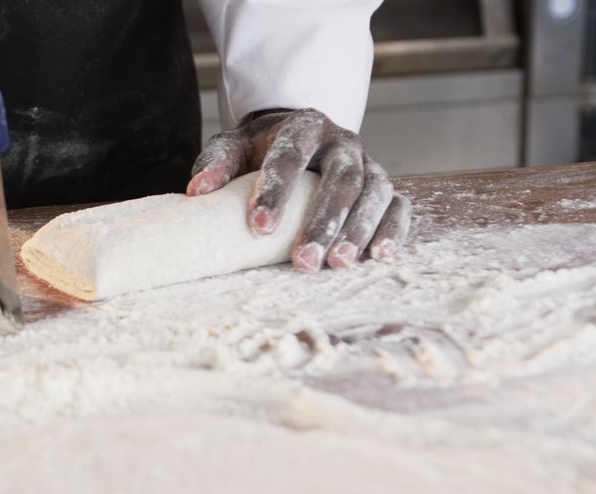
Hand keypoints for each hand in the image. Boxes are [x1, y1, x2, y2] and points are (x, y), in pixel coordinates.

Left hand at [187, 109, 411, 270]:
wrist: (297, 137)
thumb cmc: (260, 149)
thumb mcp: (234, 146)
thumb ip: (217, 163)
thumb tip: (197, 192)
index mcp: (304, 126)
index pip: (291, 157)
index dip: (276, 192)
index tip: (259, 227)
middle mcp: (343, 142)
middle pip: (341, 179)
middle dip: (323, 222)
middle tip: (303, 261)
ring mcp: (368, 163)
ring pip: (374, 193)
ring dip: (358, 231)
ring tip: (337, 265)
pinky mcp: (384, 185)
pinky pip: (398, 206)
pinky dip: (393, 231)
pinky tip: (381, 257)